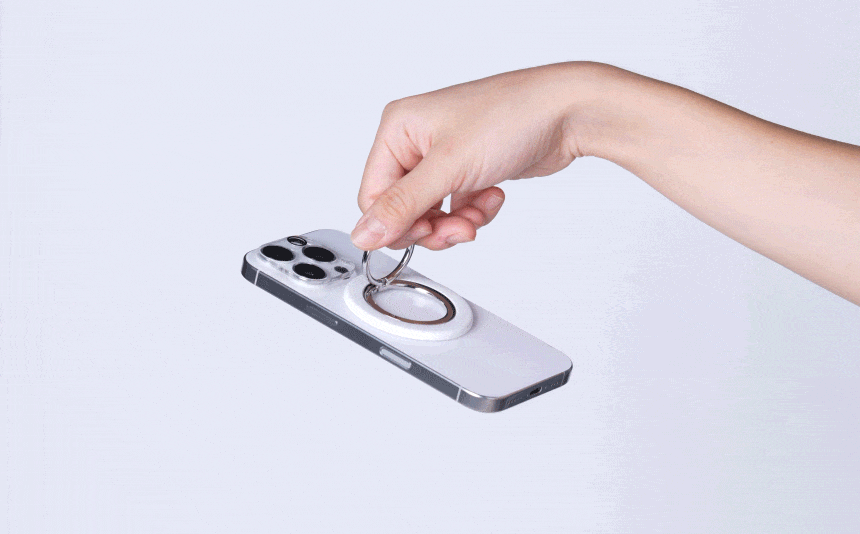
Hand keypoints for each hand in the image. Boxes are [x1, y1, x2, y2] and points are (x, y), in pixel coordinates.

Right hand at [351, 63, 585, 250]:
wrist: (567, 113)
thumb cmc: (512, 116)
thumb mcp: (448, 167)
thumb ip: (402, 206)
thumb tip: (363, 234)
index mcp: (398, 129)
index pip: (373, 195)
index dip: (397, 223)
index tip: (426, 234)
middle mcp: (416, 142)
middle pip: (402, 209)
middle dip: (432, 226)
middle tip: (459, 229)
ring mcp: (443, 157)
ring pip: (430, 214)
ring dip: (456, 222)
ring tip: (479, 212)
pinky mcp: (467, 170)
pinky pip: (456, 209)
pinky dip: (474, 212)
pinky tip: (493, 195)